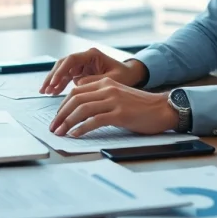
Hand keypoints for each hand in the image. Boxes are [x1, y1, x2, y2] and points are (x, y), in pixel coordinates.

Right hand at [40, 47, 146, 95]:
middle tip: (45, 88)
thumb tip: (78, 84)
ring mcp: (82, 65)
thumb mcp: (112, 79)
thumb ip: (95, 81)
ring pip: (63, 71)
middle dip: (53, 76)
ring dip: (54, 81)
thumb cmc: (125, 76)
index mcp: (92, 54)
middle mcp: (85, 57)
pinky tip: (53, 92)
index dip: (61, 71)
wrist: (130, 76)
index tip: (54, 82)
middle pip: (63, 64)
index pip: (71, 60)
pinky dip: (60, 85)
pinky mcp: (81, 72)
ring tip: (46, 92)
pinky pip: (67, 78)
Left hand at [48, 77, 178, 136]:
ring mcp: (114, 101)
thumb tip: (80, 107)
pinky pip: (95, 120)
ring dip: (67, 122)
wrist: (163, 109)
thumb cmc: (141, 107)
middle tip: (53, 127)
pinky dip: (82, 128)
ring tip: (60, 132)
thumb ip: (100, 97)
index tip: (57, 117)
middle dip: (60, 114)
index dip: (63, 105)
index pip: (76, 91)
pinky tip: (76, 134)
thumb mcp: (118, 96)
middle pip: (75, 99)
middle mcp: (108, 89)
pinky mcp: (120, 114)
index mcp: (105, 83)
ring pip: (82, 109)